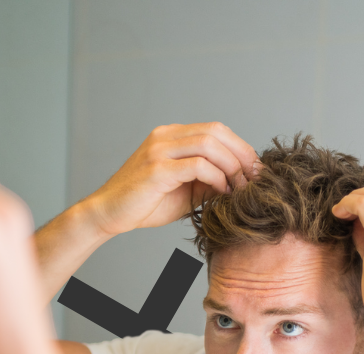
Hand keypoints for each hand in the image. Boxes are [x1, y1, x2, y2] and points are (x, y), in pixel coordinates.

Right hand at [79, 123, 258, 238]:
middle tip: (255, 177)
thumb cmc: (144, 204)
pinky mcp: (156, 169)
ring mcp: (159, 150)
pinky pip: (197, 166)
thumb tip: (239, 181)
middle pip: (216, 131)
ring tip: (241, 187)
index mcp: (171, 135)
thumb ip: (208, 180)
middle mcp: (165, 136)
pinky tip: (222, 192)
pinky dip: (216, 178)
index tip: (254, 171)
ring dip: (232, 166)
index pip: (215, 130)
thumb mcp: (185, 190)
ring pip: (209, 144)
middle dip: (242, 153)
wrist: (108, 214)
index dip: (240, 148)